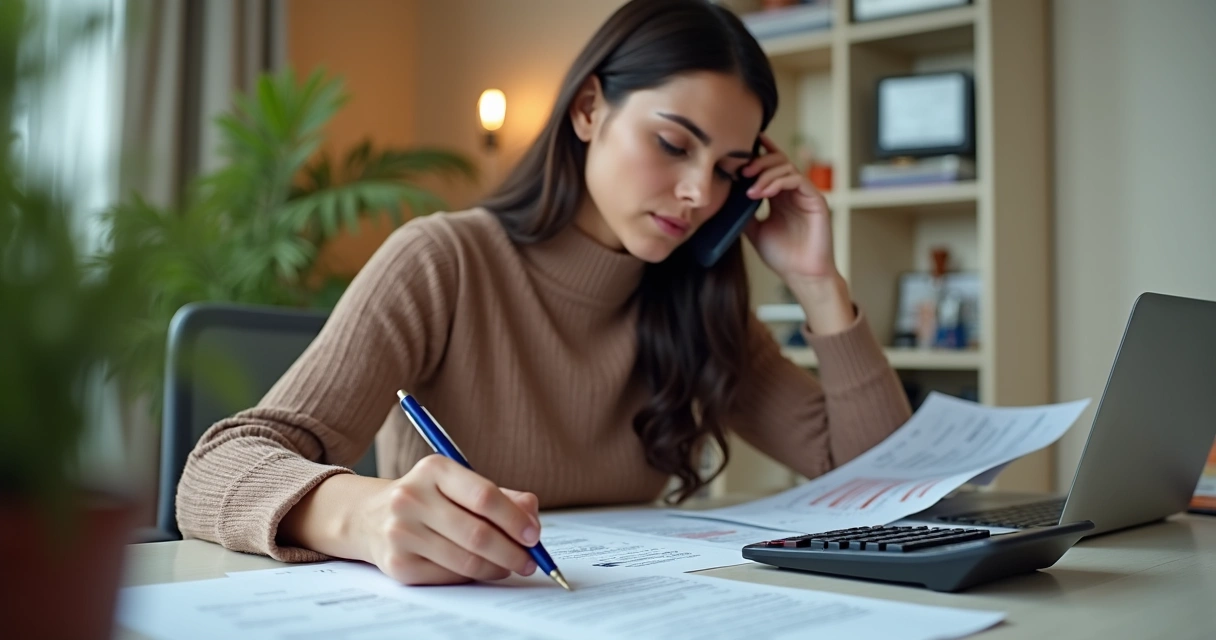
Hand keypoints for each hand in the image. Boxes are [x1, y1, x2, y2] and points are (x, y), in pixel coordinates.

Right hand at [354, 454, 541, 584]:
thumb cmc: (428, 499)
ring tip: (510, 566)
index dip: (514, 519)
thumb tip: (531, 514)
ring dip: (497, 567)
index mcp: (434, 469)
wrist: (369, 516)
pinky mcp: (397, 564)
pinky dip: (473, 576)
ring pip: (465, 560)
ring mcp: (401, 532)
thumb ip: (500, 496)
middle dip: (512, 551)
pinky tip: (481, 569)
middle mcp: (412, 498)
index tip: (534, 535)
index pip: (484, 496)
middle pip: (477, 534)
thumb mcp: (459, 484)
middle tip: (530, 561)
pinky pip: (449, 576)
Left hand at [741, 133, 837, 282]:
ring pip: (787, 167)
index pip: (771, 167)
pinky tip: (762, 194)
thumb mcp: (754, 230)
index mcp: (780, 196)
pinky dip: (778, 182)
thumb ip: (743, 212)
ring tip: (750, 190)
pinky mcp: (816, 200)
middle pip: (779, 160)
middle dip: (759, 161)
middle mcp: (794, 192)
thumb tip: (725, 196)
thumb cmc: (781, 256)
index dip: (760, 153)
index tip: (740, 147)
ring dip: (765, 174)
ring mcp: (806, 194)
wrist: (801, 275)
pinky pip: (797, 180)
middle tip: (742, 171)